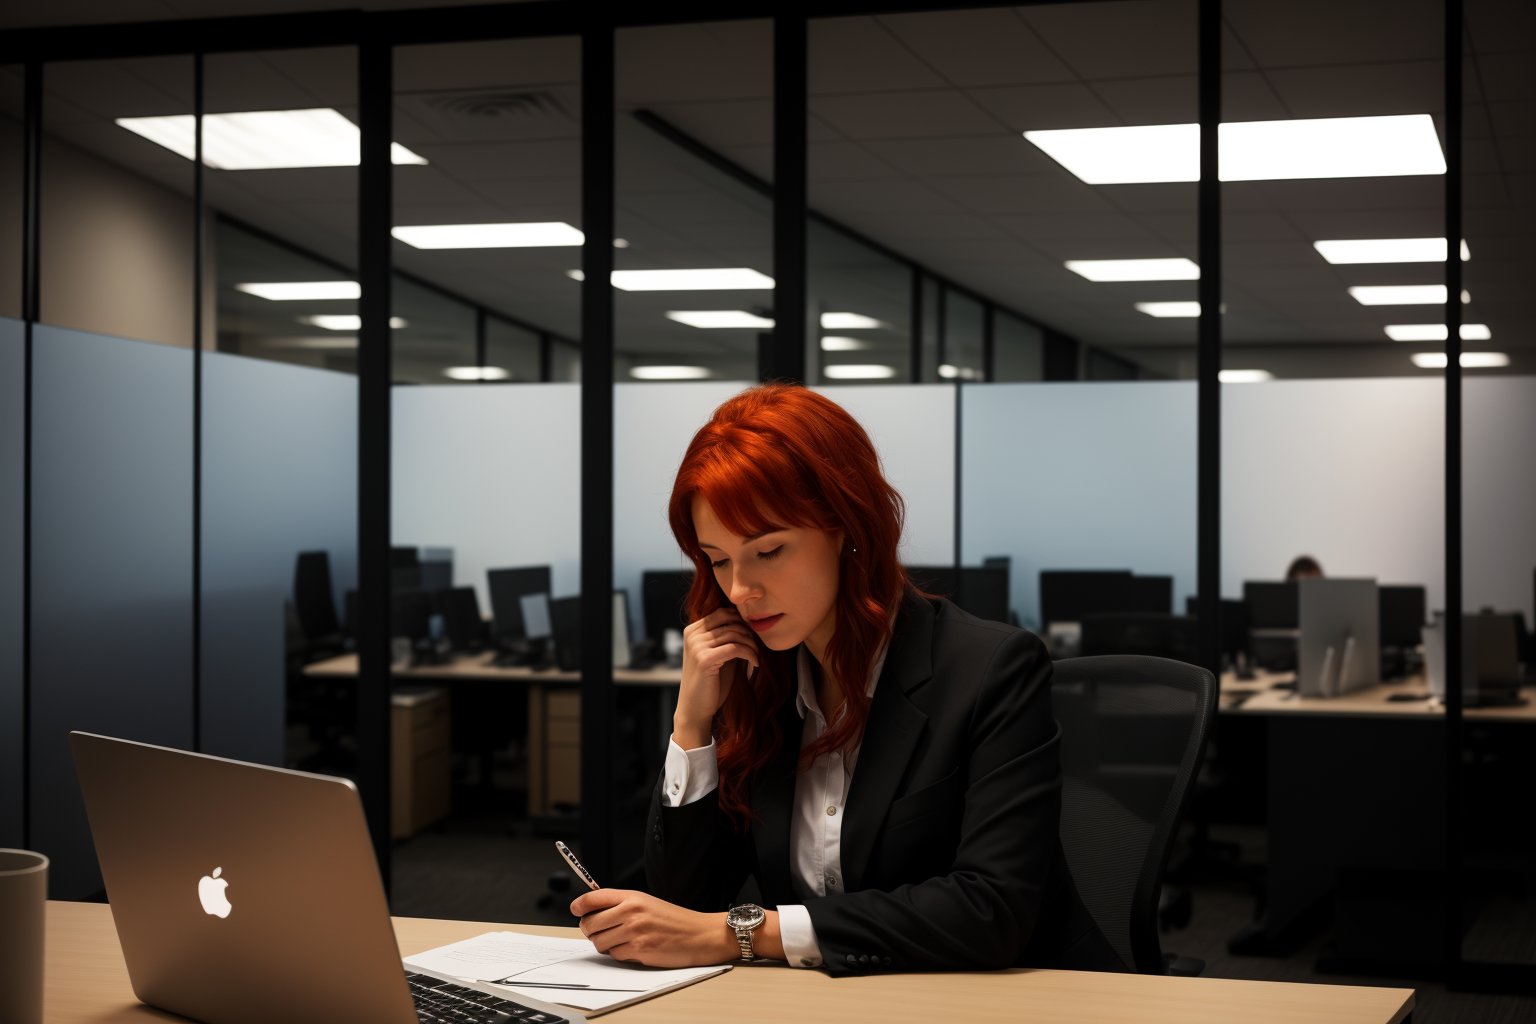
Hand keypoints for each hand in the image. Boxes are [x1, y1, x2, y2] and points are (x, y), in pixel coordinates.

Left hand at [570, 889, 734, 966]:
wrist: (699, 934)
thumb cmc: (673, 919)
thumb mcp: (647, 902)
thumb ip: (621, 904)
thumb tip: (592, 911)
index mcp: (632, 897)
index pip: (593, 897)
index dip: (579, 905)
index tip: (576, 909)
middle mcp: (631, 912)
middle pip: (590, 923)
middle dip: (590, 930)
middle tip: (598, 931)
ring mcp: (634, 932)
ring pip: (599, 942)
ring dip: (606, 944)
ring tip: (621, 940)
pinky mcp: (639, 950)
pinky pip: (615, 955)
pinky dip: (620, 954)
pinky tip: (634, 948)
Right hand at [673, 608, 759, 747]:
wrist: (695, 708)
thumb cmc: (710, 682)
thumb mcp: (718, 654)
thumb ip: (727, 638)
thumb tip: (751, 622)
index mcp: (692, 630)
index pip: (723, 613)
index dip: (742, 622)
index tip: (754, 636)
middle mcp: (692, 635)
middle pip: (730, 621)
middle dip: (749, 633)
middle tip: (758, 647)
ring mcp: (696, 646)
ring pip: (734, 634)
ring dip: (751, 645)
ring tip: (757, 657)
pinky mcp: (704, 659)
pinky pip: (735, 648)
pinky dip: (749, 654)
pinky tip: (755, 664)